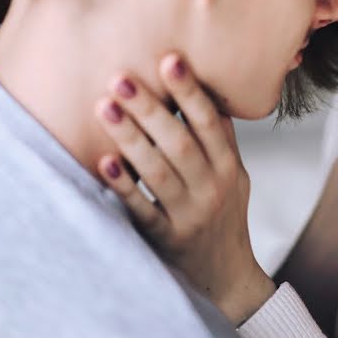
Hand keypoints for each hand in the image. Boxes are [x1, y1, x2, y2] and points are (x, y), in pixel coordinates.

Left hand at [93, 54, 274, 324]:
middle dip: (152, 109)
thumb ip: (219, 139)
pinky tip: (103, 162)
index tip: (170, 61)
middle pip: (180, 144)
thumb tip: (203, 89)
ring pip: (158, 172)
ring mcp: (189, 215)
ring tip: (104, 107)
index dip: (191, 92)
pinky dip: (123, 186)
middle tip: (122, 79)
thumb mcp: (234, 176)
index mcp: (229, 167)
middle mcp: (212, 188)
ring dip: (130, 138)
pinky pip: (142, 210)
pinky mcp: (165, 239)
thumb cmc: (224, 215)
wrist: (227, 277)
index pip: (211, 124)